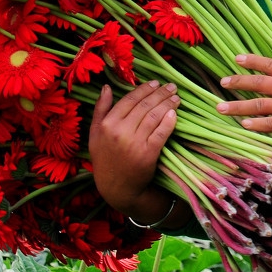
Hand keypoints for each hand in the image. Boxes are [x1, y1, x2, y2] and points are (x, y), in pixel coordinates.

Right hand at [88, 81, 178, 212]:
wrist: (116, 187)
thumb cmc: (105, 159)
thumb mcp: (95, 134)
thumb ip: (100, 109)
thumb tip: (106, 87)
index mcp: (107, 124)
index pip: (129, 100)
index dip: (144, 89)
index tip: (155, 83)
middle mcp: (120, 132)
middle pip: (144, 106)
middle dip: (160, 93)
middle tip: (171, 86)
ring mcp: (134, 143)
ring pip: (154, 116)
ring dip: (168, 104)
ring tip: (176, 97)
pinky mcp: (148, 154)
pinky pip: (162, 132)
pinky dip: (169, 121)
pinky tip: (175, 113)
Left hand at [216, 39, 271, 141]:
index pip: (269, 64)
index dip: (251, 61)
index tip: (236, 59)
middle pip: (258, 83)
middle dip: (238, 82)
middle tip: (222, 82)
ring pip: (258, 105)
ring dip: (238, 106)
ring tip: (221, 107)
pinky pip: (271, 123)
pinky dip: (256, 124)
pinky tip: (244, 125)